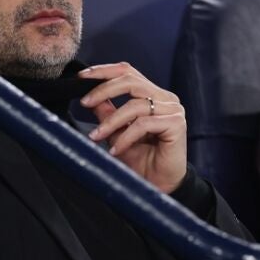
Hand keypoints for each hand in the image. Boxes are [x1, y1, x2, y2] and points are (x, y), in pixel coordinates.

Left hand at [78, 62, 186, 193]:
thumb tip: (90, 97)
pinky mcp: (177, 124)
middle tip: (84, 102)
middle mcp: (165, 99)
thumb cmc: (140, 161)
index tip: (82, 77)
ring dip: (111, 121)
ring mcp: (173, 110)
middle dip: (104, 90)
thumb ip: (107, 112)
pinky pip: (144, 124)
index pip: (128, 72)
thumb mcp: (116, 133)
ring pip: (135, 105)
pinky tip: (116, 150)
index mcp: (153, 95)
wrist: (157, 187)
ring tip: (97, 136)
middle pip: (131, 81)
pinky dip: (125, 137)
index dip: (104, 71)